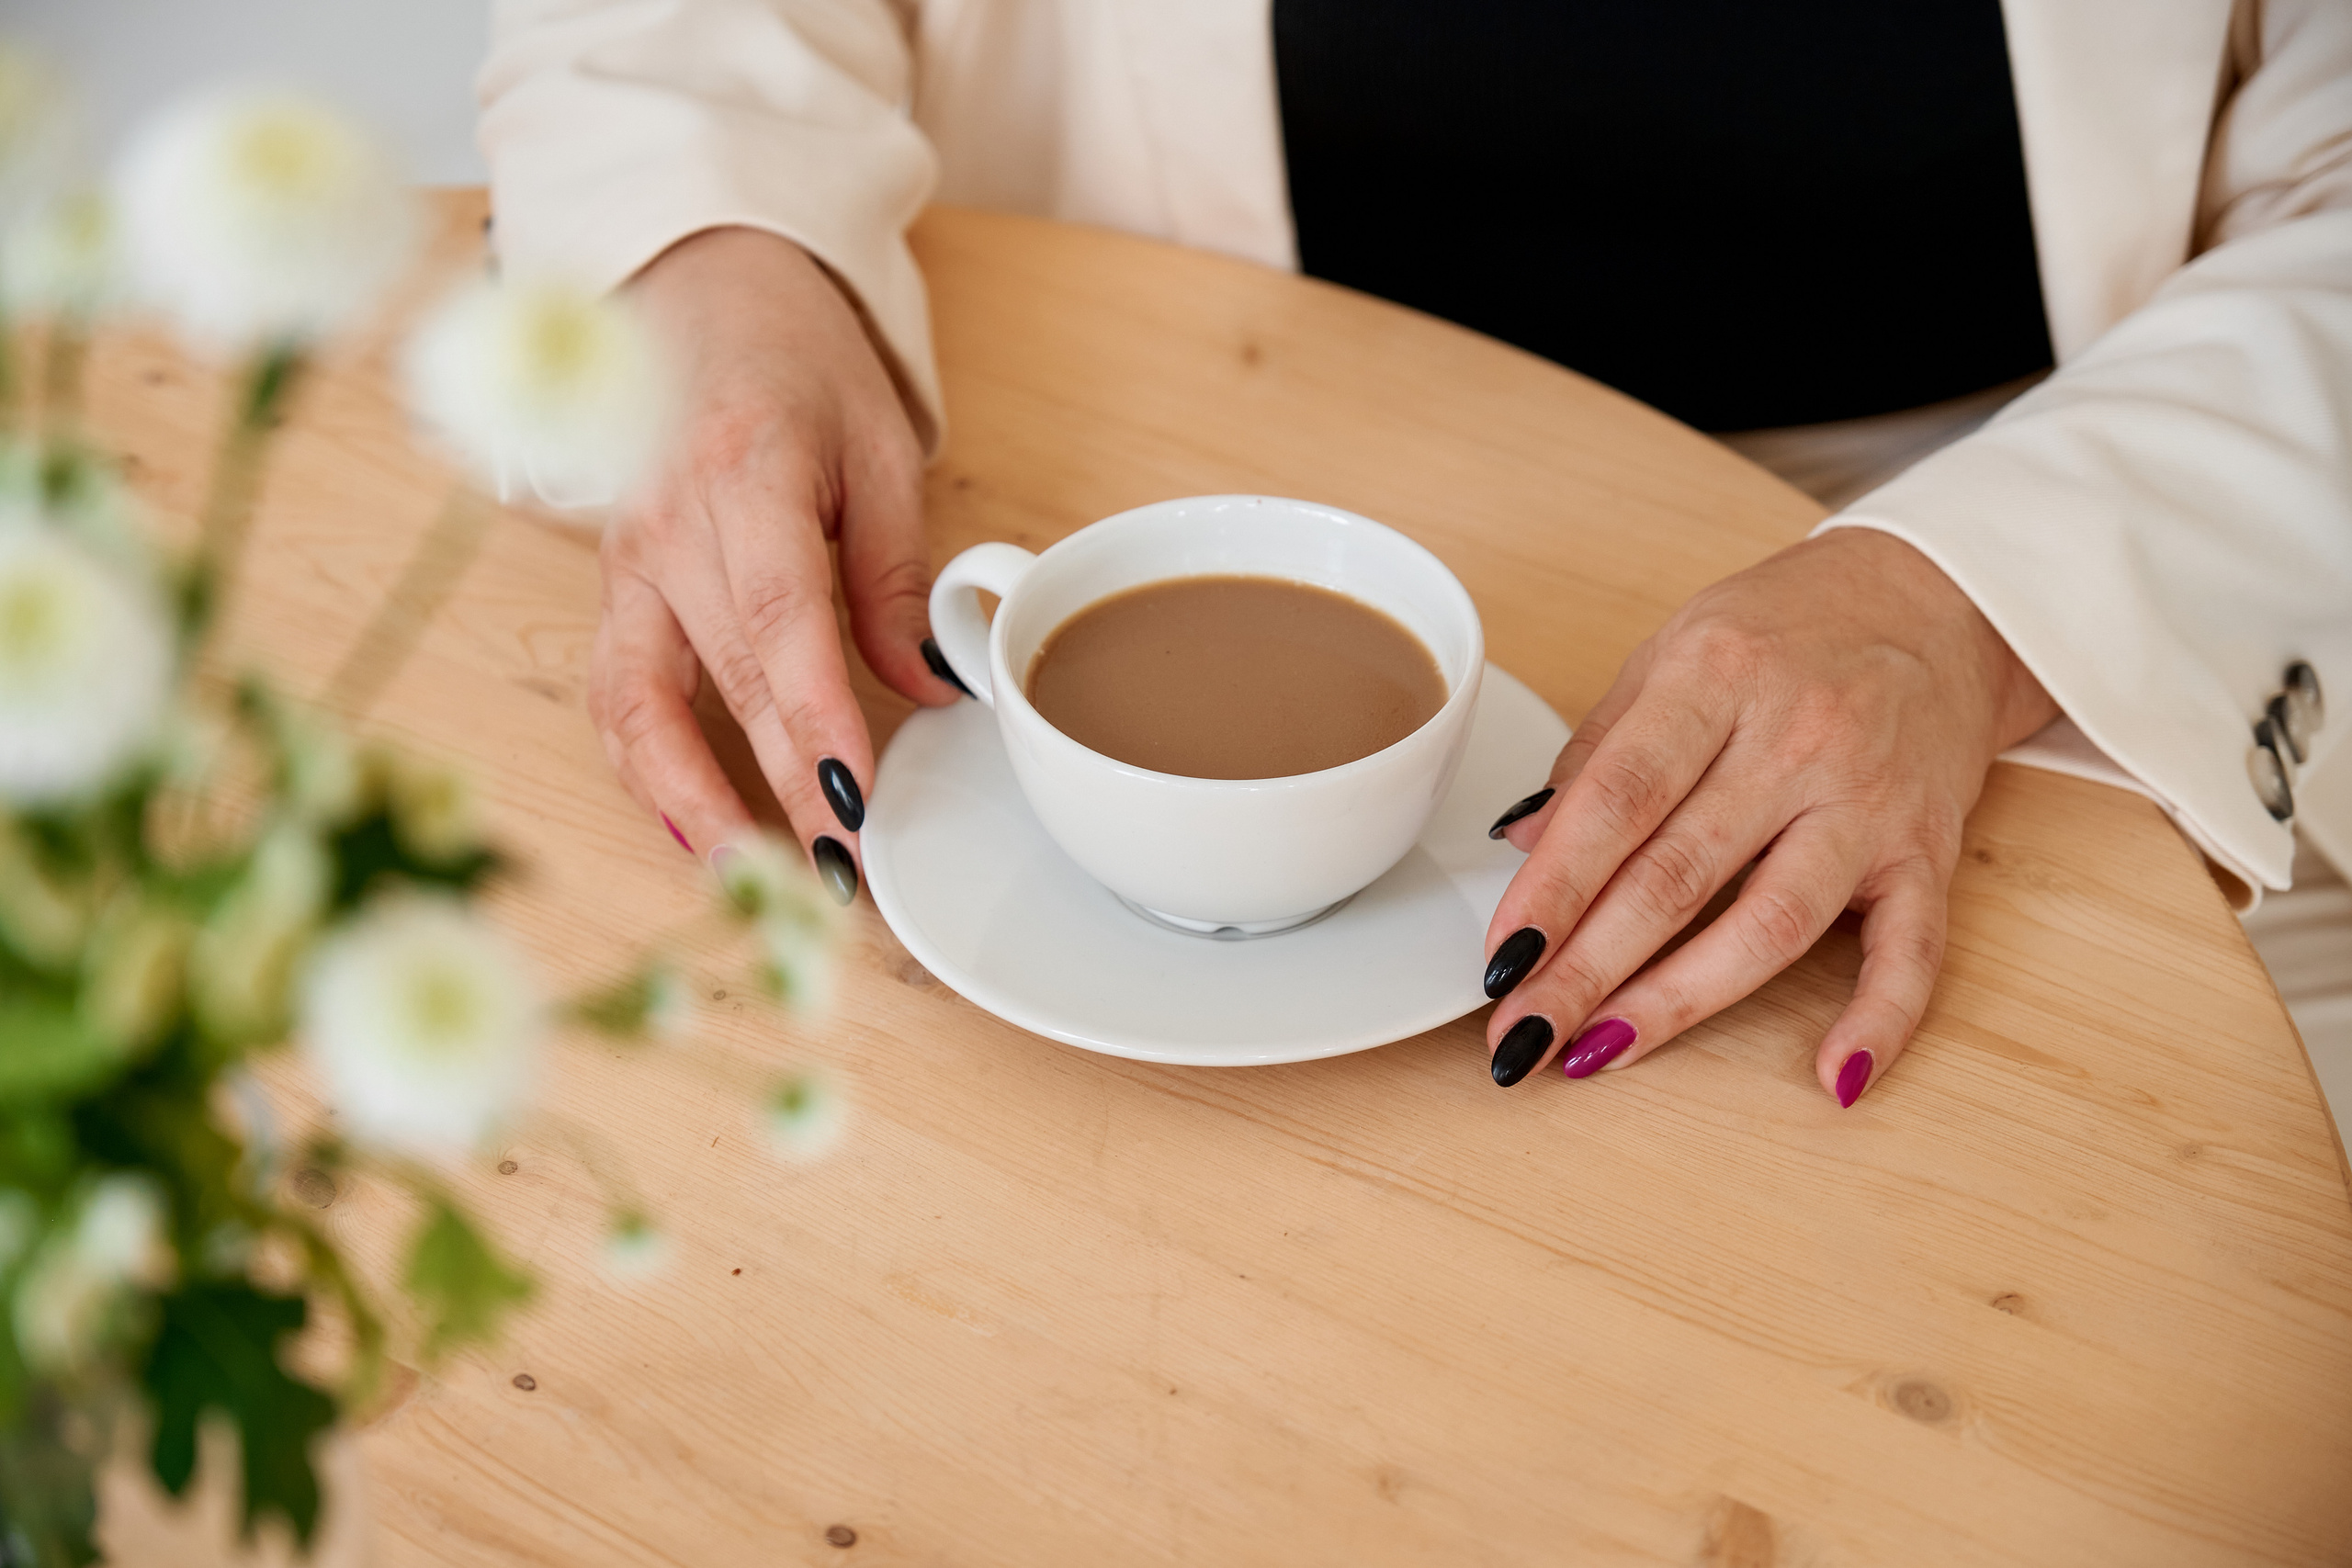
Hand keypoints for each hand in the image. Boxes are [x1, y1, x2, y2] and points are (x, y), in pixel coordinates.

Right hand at [588, 227, 962, 900]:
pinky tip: (698, 831)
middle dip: (781, 790)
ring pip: (640, 707)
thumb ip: (896, 575)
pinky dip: (649, 772)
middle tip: (842, 874)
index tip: (853, 800)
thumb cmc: (801, 365)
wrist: (705, 296)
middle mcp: (666, 524)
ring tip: (760, 882)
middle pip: (724, 682)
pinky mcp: (606, 588)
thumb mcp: (880, 449)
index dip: (813, 722)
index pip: (780, 622)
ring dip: (696, 805)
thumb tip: (927, 690)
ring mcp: (622, 560)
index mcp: (743, 471)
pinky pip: (616, 695)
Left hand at [1478, 527, 2058, 1102]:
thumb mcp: (1676, 653)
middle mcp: (1798, 740)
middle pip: (1677, 875)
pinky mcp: (1930, 851)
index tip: (1500, 956)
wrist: (1938, 601)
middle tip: (1519, 1031)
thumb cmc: (1787, 631)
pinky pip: (1913, 949)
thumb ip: (1600, 750)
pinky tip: (1833, 1080)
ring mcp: (1870, 802)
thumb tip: (1520, 842)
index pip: (1618, 799)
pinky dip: (1881, 1019)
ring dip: (1683, 1000)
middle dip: (1587, 967)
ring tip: (1602, 1050)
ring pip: (1773, 922)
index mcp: (1717, 678)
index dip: (1552, 887)